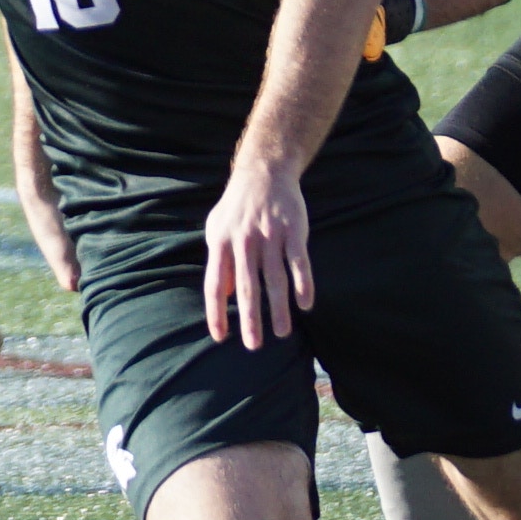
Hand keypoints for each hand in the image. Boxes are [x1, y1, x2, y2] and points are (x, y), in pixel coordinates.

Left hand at [202, 151, 315, 350]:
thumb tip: (227, 295)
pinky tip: (306, 305)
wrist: (263, 174)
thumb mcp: (216, 230)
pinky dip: (304, 285)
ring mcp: (270, 237)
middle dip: (250, 319)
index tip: (220, 337)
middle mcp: (244, 243)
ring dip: (280, 309)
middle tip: (253, 345)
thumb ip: (220, 262)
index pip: (215, 285)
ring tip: (282, 333)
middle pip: (247, 287)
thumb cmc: (236, 209)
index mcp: (220, 244)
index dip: (216, 312)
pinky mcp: (294, 232)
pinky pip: (299, 263)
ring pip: (276, 279)